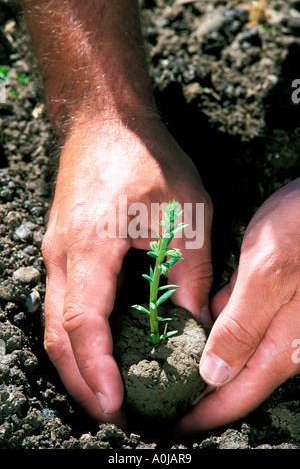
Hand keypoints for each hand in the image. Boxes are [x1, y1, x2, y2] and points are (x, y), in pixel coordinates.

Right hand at [42, 116, 212, 422]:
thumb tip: (191, 320)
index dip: (96, 369)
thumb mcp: (185, 209)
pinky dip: (77, 337)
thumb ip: (189, 268)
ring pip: (56, 323)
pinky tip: (99, 349)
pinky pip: (64, 303)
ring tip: (106, 392)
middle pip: (59, 335)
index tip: (115, 405)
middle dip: (81, 382)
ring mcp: (58, 252)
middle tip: (112, 415)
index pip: (82, 322)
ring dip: (78, 363)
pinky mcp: (65, 249)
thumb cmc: (144, 157)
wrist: (104, 123)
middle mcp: (64, 255)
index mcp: (90, 245)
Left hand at [176, 178, 299, 435]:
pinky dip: (213, 334)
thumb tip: (214, 374)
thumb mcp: (268, 274)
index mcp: (279, 343)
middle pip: (232, 381)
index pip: (234, 395)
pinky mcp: (268, 299)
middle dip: (199, 397)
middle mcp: (278, 339)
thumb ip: (243, 326)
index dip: (201, 418)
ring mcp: (274, 320)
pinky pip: (236, 326)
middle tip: (163, 405)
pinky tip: (192, 332)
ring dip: (202, 366)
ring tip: (171, 377)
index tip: (170, 434)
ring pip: (232, 353)